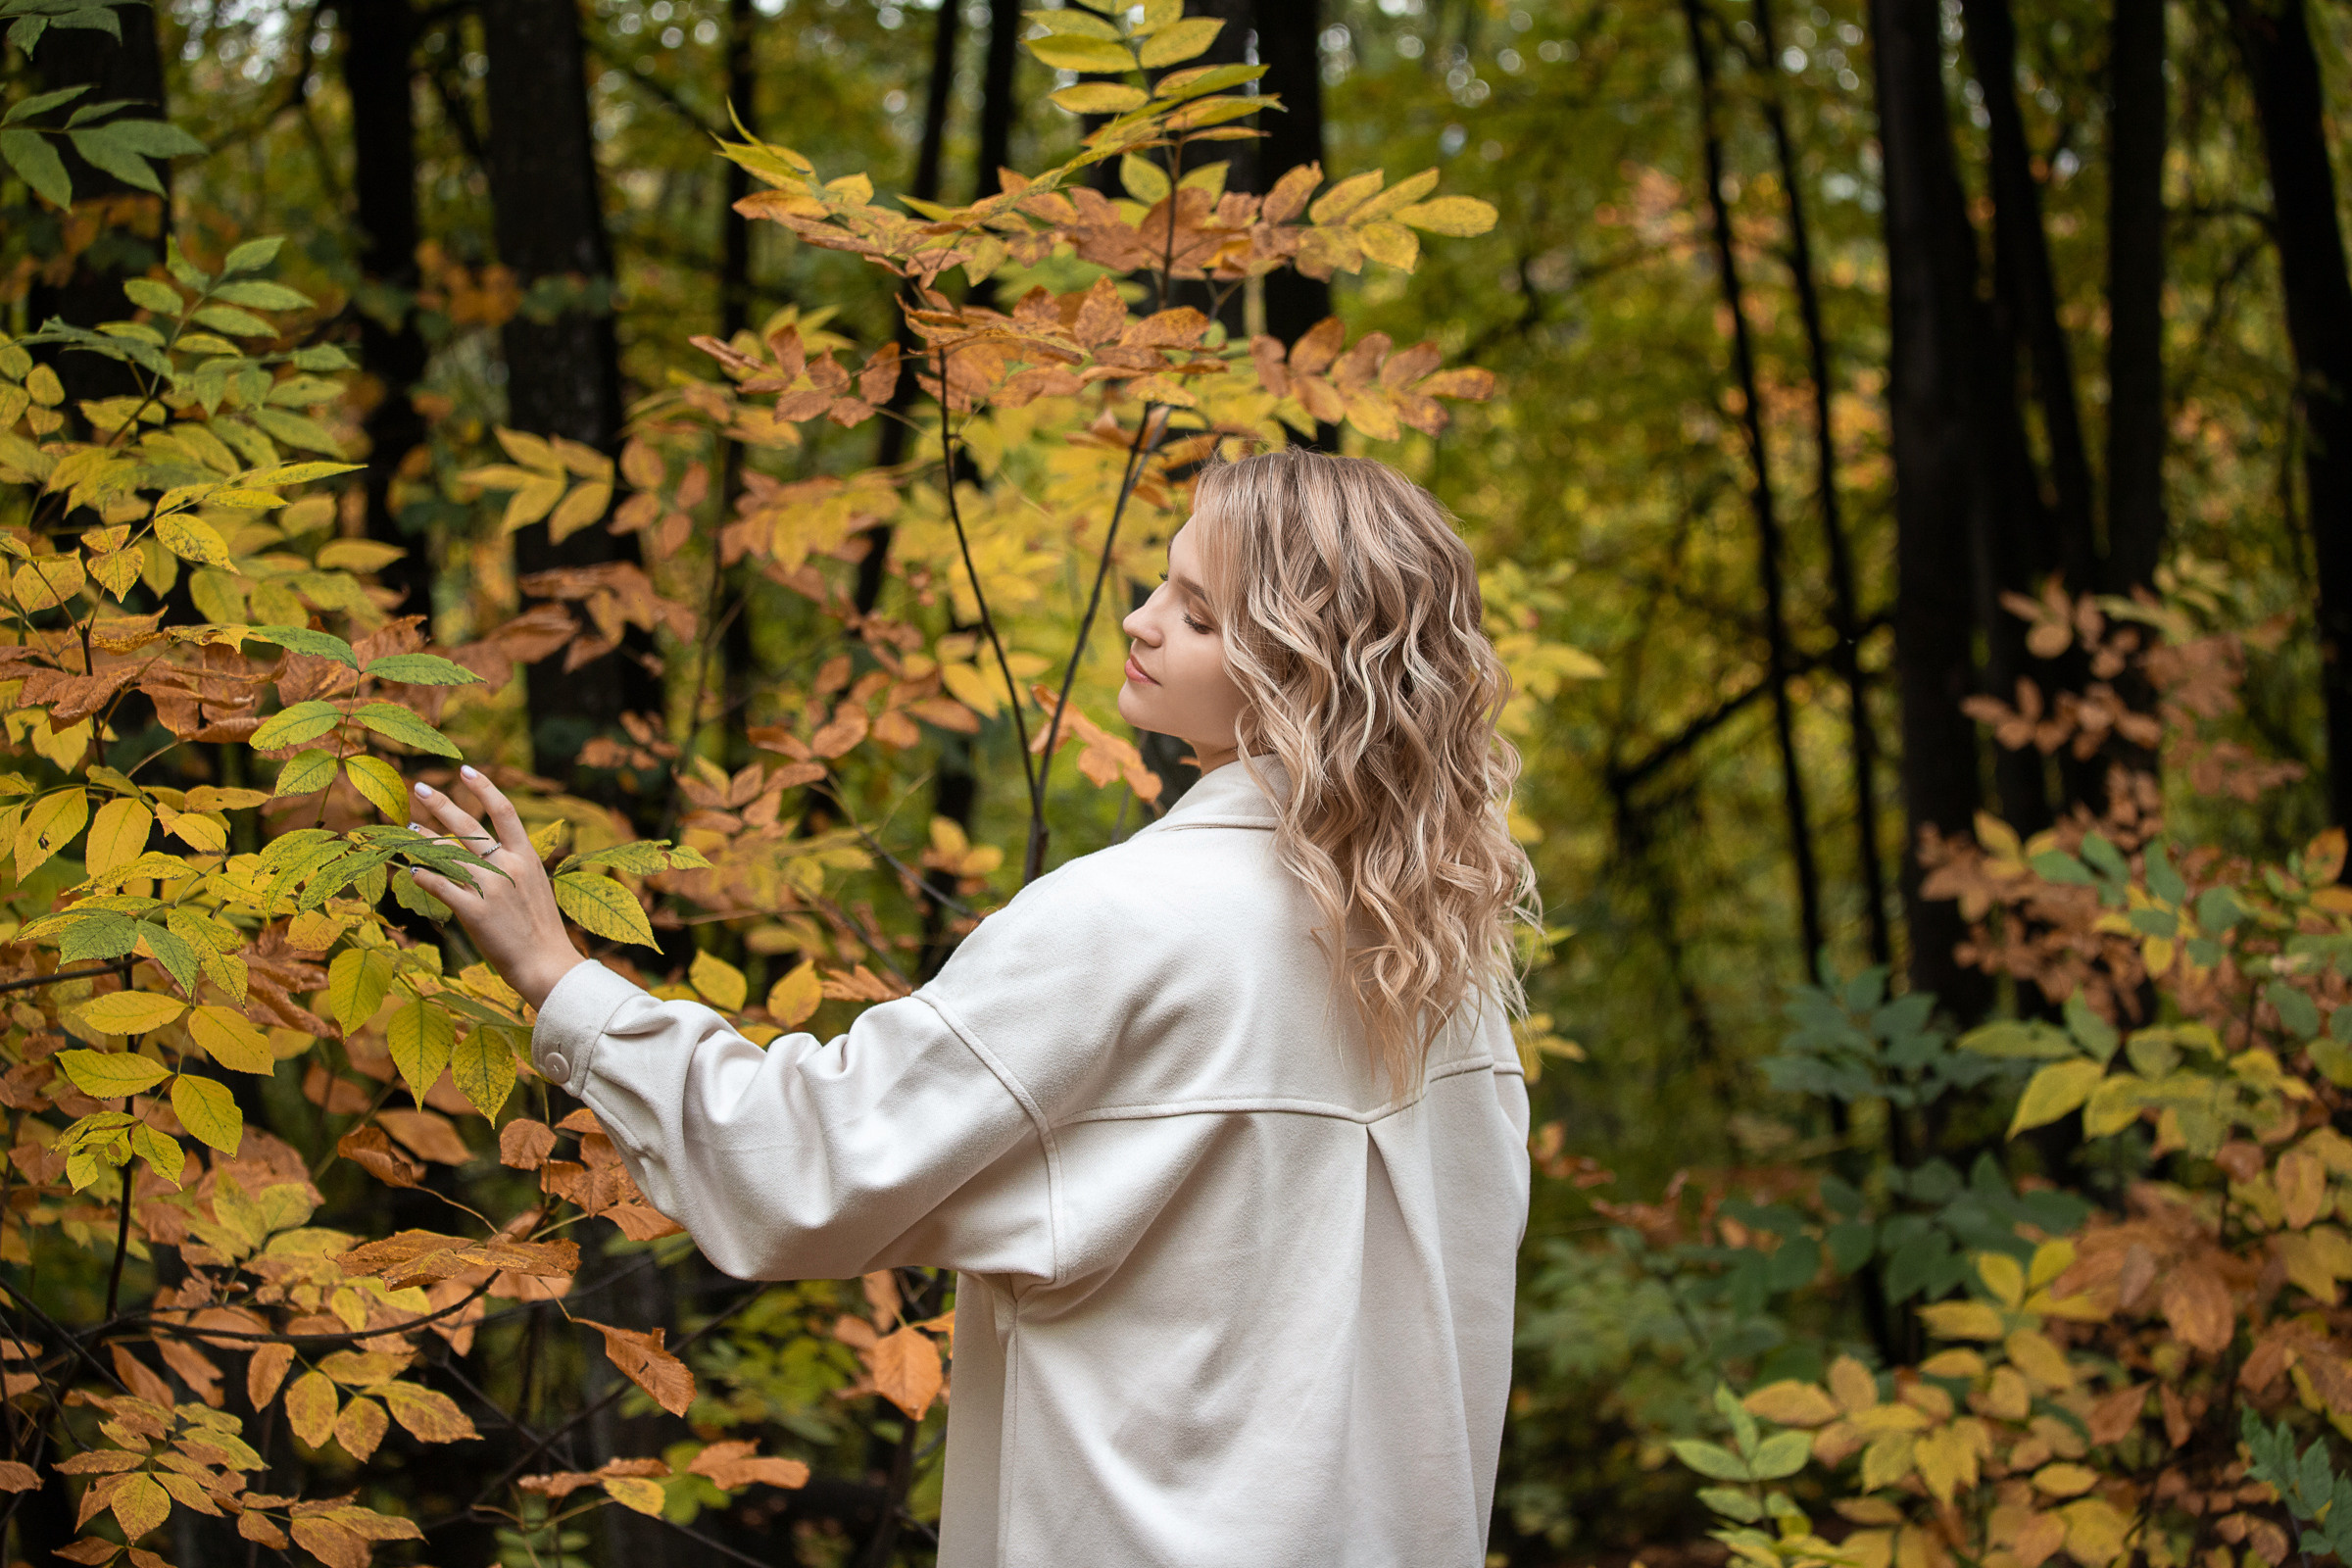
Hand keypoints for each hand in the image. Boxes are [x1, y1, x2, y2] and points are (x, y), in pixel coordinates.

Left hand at [407, 764, 585, 1011]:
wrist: (547, 965)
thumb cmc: (541, 931)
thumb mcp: (536, 889)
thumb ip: (515, 868)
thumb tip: (487, 855)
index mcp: (528, 858)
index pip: (505, 812)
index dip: (484, 789)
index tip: (466, 770)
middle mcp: (509, 868)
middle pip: (469, 828)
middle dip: (443, 805)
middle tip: (421, 788)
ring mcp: (492, 889)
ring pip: (448, 856)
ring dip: (424, 841)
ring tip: (408, 829)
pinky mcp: (475, 912)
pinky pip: (440, 887)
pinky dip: (423, 877)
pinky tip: (411, 871)